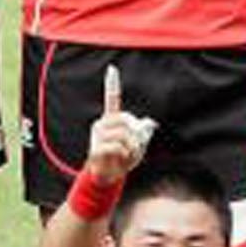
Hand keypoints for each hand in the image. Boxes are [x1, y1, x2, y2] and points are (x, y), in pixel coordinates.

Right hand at [83, 66, 154, 184]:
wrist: (108, 178)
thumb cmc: (122, 160)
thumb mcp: (138, 146)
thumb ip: (143, 133)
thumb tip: (150, 122)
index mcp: (111, 120)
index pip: (111, 98)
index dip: (112, 84)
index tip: (112, 68)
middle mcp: (101, 124)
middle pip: (127, 120)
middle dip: (137, 136)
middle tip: (134, 149)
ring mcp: (97, 136)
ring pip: (124, 134)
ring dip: (132, 148)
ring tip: (127, 156)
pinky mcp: (95, 148)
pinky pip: (117, 147)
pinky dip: (124, 155)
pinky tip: (119, 159)